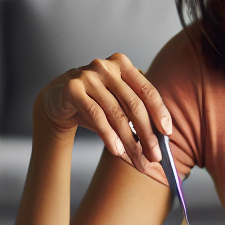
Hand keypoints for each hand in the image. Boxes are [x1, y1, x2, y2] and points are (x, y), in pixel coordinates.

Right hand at [35, 53, 171, 173]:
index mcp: (123, 65)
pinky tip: (117, 150)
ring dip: (129, 141)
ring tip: (137, 159)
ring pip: (116, 114)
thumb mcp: (117, 104)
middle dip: (147, 134)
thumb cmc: (94, 103)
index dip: (160, 112)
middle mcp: (106, 67)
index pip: (147, 90)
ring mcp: (88, 76)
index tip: (167, 133)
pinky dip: (109, 136)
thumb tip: (159, 142)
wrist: (57, 101)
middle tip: (155, 156)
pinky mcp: (73, 89)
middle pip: (134, 104)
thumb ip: (136, 115)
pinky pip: (96, 116)